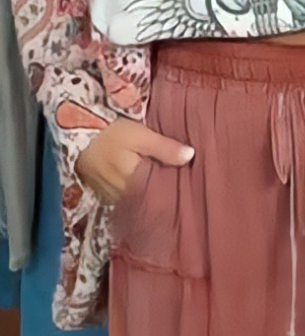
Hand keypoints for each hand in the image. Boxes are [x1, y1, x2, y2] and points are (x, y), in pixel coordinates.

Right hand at [75, 118, 194, 204]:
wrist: (78, 135)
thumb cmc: (110, 134)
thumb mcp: (140, 135)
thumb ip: (164, 147)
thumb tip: (190, 156)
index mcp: (136, 182)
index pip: (162, 195)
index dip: (178, 193)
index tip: (194, 189)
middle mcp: (125, 196)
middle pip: (152, 200)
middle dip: (168, 196)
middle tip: (188, 190)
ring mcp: (115, 198)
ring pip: (141, 202)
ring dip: (154, 197)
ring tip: (175, 190)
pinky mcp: (108, 195)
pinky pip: (130, 200)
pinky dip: (141, 196)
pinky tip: (152, 190)